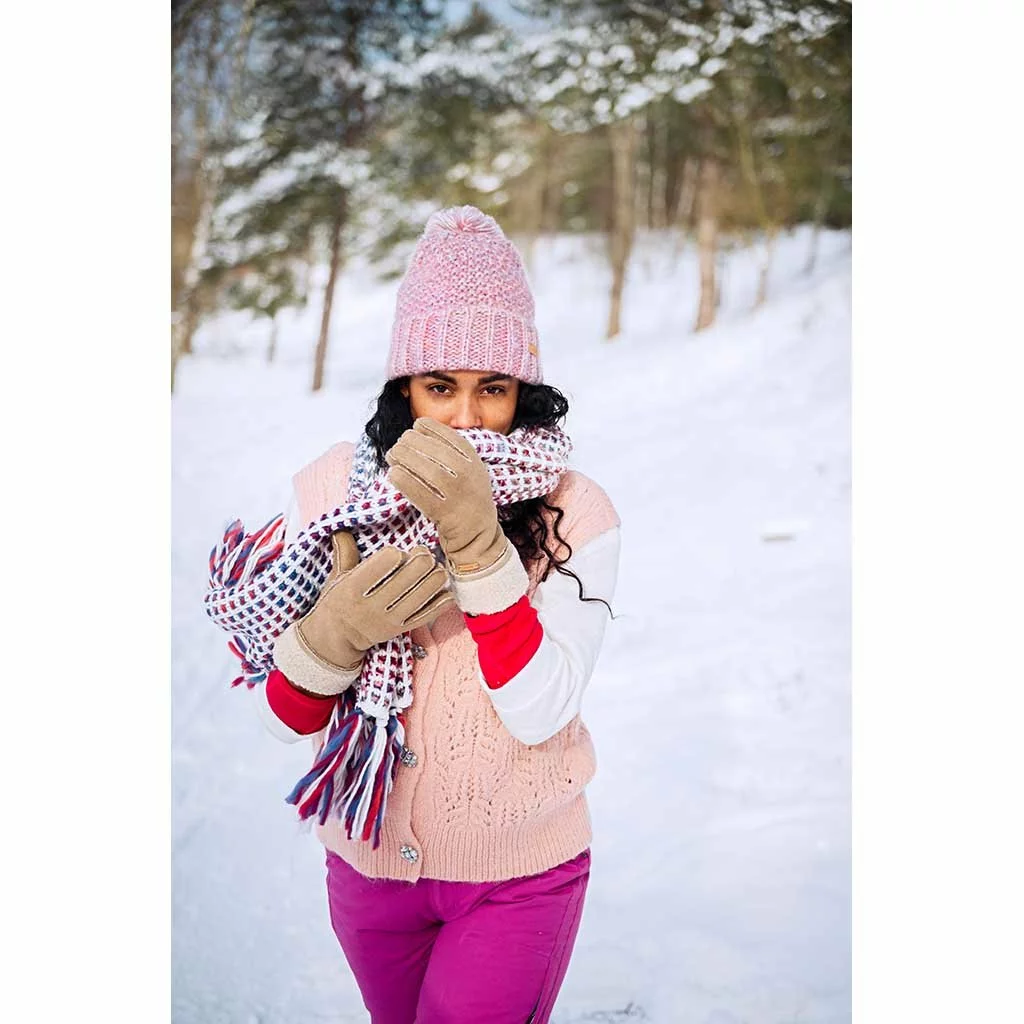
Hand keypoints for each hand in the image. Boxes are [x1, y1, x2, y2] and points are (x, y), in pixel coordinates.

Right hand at [273, 531, 452, 694]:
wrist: (336, 639)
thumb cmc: (337, 601)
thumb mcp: (336, 577)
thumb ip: (344, 552)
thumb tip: (341, 528)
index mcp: (352, 589)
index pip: (381, 566)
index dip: (395, 554)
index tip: (397, 552)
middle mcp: (370, 606)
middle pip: (406, 579)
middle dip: (421, 560)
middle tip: (425, 554)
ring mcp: (388, 621)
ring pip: (420, 596)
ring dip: (434, 578)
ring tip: (437, 568)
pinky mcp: (400, 630)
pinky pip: (426, 616)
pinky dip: (441, 602)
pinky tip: (446, 590)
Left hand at [385, 418, 505, 575]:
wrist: (476, 533)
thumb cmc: (466, 497)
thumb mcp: (470, 469)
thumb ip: (452, 452)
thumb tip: (417, 433)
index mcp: (473, 460)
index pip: (448, 435)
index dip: (428, 427)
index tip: (415, 426)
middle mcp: (467, 474)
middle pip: (433, 450)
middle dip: (410, 442)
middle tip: (398, 445)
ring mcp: (457, 494)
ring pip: (426, 469)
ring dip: (403, 458)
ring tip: (391, 455)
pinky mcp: (444, 512)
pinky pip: (419, 493)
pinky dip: (403, 481)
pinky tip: (393, 474)